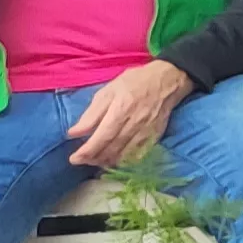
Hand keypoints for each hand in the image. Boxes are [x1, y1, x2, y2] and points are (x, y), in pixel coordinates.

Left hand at [66, 60, 194, 168]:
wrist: (168, 80)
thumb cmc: (135, 82)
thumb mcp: (108, 91)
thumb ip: (91, 114)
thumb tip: (73, 133)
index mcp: (121, 111)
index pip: (102, 138)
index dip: (87, 152)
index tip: (74, 159)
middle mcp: (134, 124)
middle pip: (112, 149)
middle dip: (94, 159)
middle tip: (81, 160)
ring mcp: (146, 132)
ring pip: (124, 155)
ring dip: (107, 161)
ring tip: (95, 160)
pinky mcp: (155, 136)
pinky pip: (138, 154)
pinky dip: (124, 161)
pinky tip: (115, 159)